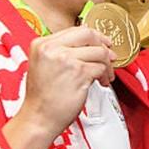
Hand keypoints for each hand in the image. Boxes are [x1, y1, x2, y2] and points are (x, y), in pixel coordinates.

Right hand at [16, 25, 115, 141]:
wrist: (38, 118)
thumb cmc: (42, 98)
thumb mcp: (44, 66)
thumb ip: (60, 52)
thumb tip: (87, 44)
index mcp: (42, 44)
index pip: (74, 30)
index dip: (92, 37)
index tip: (101, 43)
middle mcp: (52, 48)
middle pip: (88, 34)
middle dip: (103, 45)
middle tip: (109, 56)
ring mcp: (66, 59)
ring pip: (99, 52)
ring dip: (107, 64)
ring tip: (106, 75)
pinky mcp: (78, 73)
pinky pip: (100, 68)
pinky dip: (105, 75)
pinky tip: (102, 82)